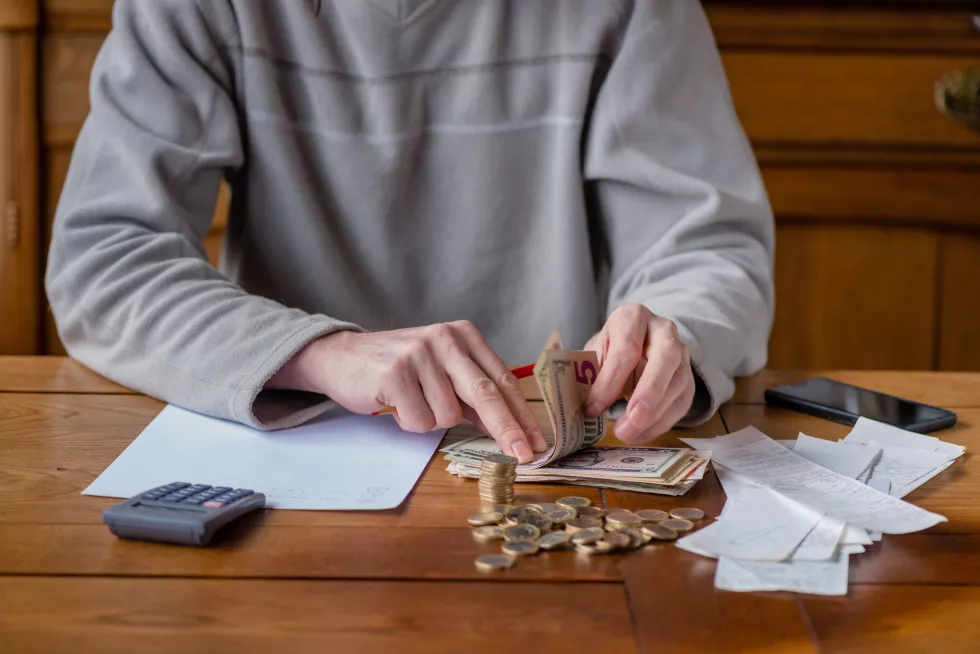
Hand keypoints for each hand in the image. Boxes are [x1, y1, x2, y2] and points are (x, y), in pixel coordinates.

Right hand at [267, 322, 546, 461]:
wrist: (343, 356)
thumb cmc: (400, 368)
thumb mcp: (442, 372)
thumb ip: (474, 395)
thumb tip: (512, 429)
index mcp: (464, 335)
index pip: (501, 381)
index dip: (521, 416)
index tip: (537, 443)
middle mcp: (445, 339)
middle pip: (486, 393)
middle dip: (508, 430)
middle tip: (523, 456)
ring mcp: (419, 354)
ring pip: (447, 416)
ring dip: (431, 420)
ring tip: (412, 402)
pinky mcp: (394, 373)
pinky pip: (419, 421)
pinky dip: (409, 422)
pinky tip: (396, 403)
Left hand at [584, 304, 695, 442]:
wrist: (638, 341)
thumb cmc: (610, 348)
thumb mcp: (595, 351)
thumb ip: (588, 371)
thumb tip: (576, 402)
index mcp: (633, 318)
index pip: (626, 349)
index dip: (610, 382)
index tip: (593, 408)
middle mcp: (663, 330)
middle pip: (665, 358)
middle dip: (647, 393)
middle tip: (628, 423)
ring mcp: (682, 353)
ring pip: (677, 384)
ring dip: (653, 415)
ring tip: (626, 434)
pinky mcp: (689, 377)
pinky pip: (682, 402)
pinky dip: (662, 423)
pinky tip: (641, 434)